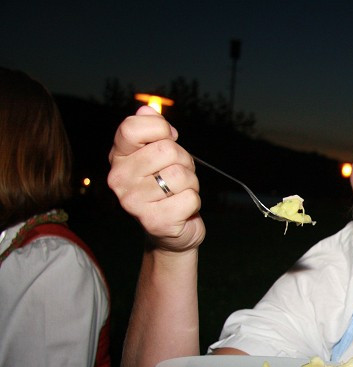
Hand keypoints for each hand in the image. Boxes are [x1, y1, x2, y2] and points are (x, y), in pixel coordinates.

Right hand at [107, 106, 205, 252]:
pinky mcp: (154, 222)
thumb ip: (153, 131)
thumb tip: (147, 110)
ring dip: (190, 182)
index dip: (160, 128)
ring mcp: (134, 202)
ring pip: (181, 175)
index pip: (131, 127)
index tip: (169, 139)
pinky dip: (194, 202)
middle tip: (178, 174)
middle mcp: (119, 179)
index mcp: (118, 157)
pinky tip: (181, 208)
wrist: (171, 231)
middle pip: (166, 150)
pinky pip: (190, 198)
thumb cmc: (166, 187)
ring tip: (179, 192)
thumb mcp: (159, 155)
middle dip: (184, 160)